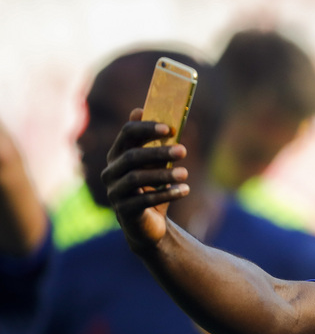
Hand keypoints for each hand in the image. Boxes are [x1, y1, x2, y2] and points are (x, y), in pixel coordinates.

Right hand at [101, 109, 189, 250]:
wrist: (148, 223)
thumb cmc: (153, 186)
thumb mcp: (157, 163)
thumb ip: (154, 140)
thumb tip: (143, 109)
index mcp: (118, 155)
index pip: (126, 134)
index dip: (146, 128)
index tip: (169, 129)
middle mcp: (111, 172)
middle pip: (131, 156)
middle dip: (158, 152)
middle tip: (184, 150)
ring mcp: (114, 192)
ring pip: (136, 178)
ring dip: (163, 174)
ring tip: (185, 173)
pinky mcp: (123, 211)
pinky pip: (144, 200)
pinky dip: (166, 194)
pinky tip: (185, 190)